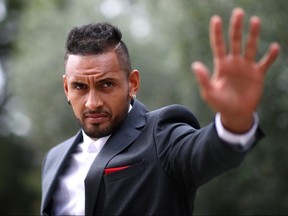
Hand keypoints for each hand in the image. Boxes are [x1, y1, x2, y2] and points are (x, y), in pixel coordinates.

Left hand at [192, 8, 279, 132]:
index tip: (216, 19)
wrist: (235, 113)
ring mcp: (246, 67)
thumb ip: (203, 79)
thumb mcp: (209, 93)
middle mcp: (234, 63)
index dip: (217, 33)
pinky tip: (274, 47)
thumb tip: (195, 65)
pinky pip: (265, 62)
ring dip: (253, 35)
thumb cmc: (220, 104)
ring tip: (254, 20)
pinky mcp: (258, 74)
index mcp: (221, 65)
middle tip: (238, 12)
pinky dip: (270, 56)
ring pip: (250, 47)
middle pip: (235, 41)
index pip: (218, 45)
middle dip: (236, 27)